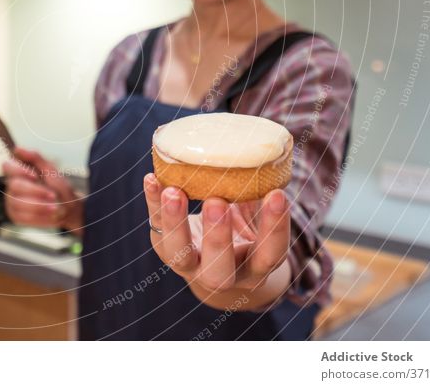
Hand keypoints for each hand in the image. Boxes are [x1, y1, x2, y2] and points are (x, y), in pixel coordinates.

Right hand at [2, 147, 82, 233]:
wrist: (68, 208)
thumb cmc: (58, 187)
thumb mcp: (51, 170)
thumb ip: (35, 158)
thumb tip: (17, 149)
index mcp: (18, 172)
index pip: (6, 166)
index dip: (18, 170)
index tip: (35, 176)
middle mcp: (11, 186)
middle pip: (14, 186)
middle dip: (36, 191)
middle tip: (53, 195)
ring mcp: (11, 202)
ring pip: (18, 204)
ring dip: (39, 206)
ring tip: (55, 207)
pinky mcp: (15, 217)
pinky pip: (23, 217)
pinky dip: (39, 216)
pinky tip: (49, 214)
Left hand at [142, 173, 290, 309]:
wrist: (213, 257)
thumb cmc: (244, 227)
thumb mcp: (256, 217)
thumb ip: (259, 196)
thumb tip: (264, 155)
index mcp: (255, 266)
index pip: (270, 253)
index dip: (275, 227)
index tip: (277, 195)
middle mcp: (223, 275)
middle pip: (219, 271)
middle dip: (217, 237)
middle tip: (217, 202)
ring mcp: (190, 267)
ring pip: (179, 257)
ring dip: (176, 223)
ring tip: (173, 192)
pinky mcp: (165, 249)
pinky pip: (156, 230)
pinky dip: (153, 204)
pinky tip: (152, 179)